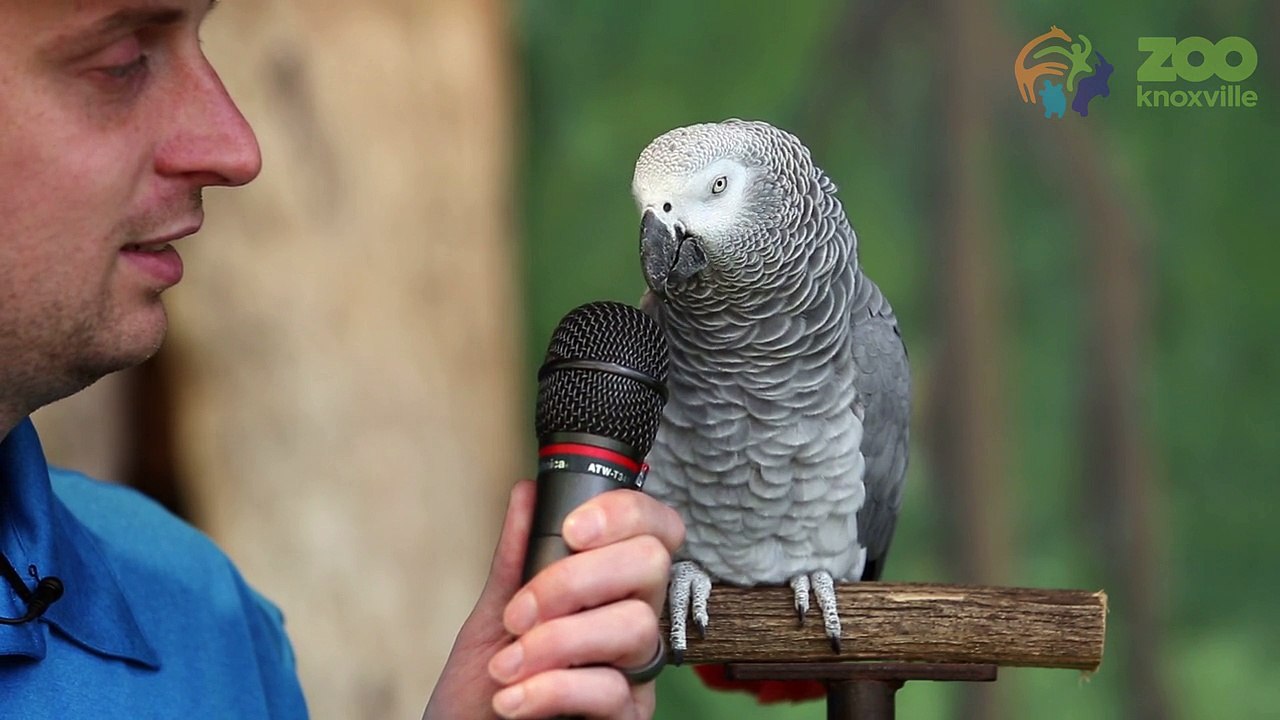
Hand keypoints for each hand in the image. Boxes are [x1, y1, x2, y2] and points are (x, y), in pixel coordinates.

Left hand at [424, 479, 684, 719]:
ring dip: (556, 641)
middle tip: (520, 612)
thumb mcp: (493, 615)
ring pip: (634, 625)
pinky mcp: (631, 717)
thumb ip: (516, 558)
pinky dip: (552, 689)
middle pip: (650, 564)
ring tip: (506, 667)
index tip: (572, 530)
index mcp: (609, 586)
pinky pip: (611, 688)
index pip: (653, 528)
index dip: (625, 514)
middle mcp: (632, 619)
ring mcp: (636, 669)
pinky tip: (514, 699)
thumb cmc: (484, 688)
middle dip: (576, 579)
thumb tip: (527, 493)